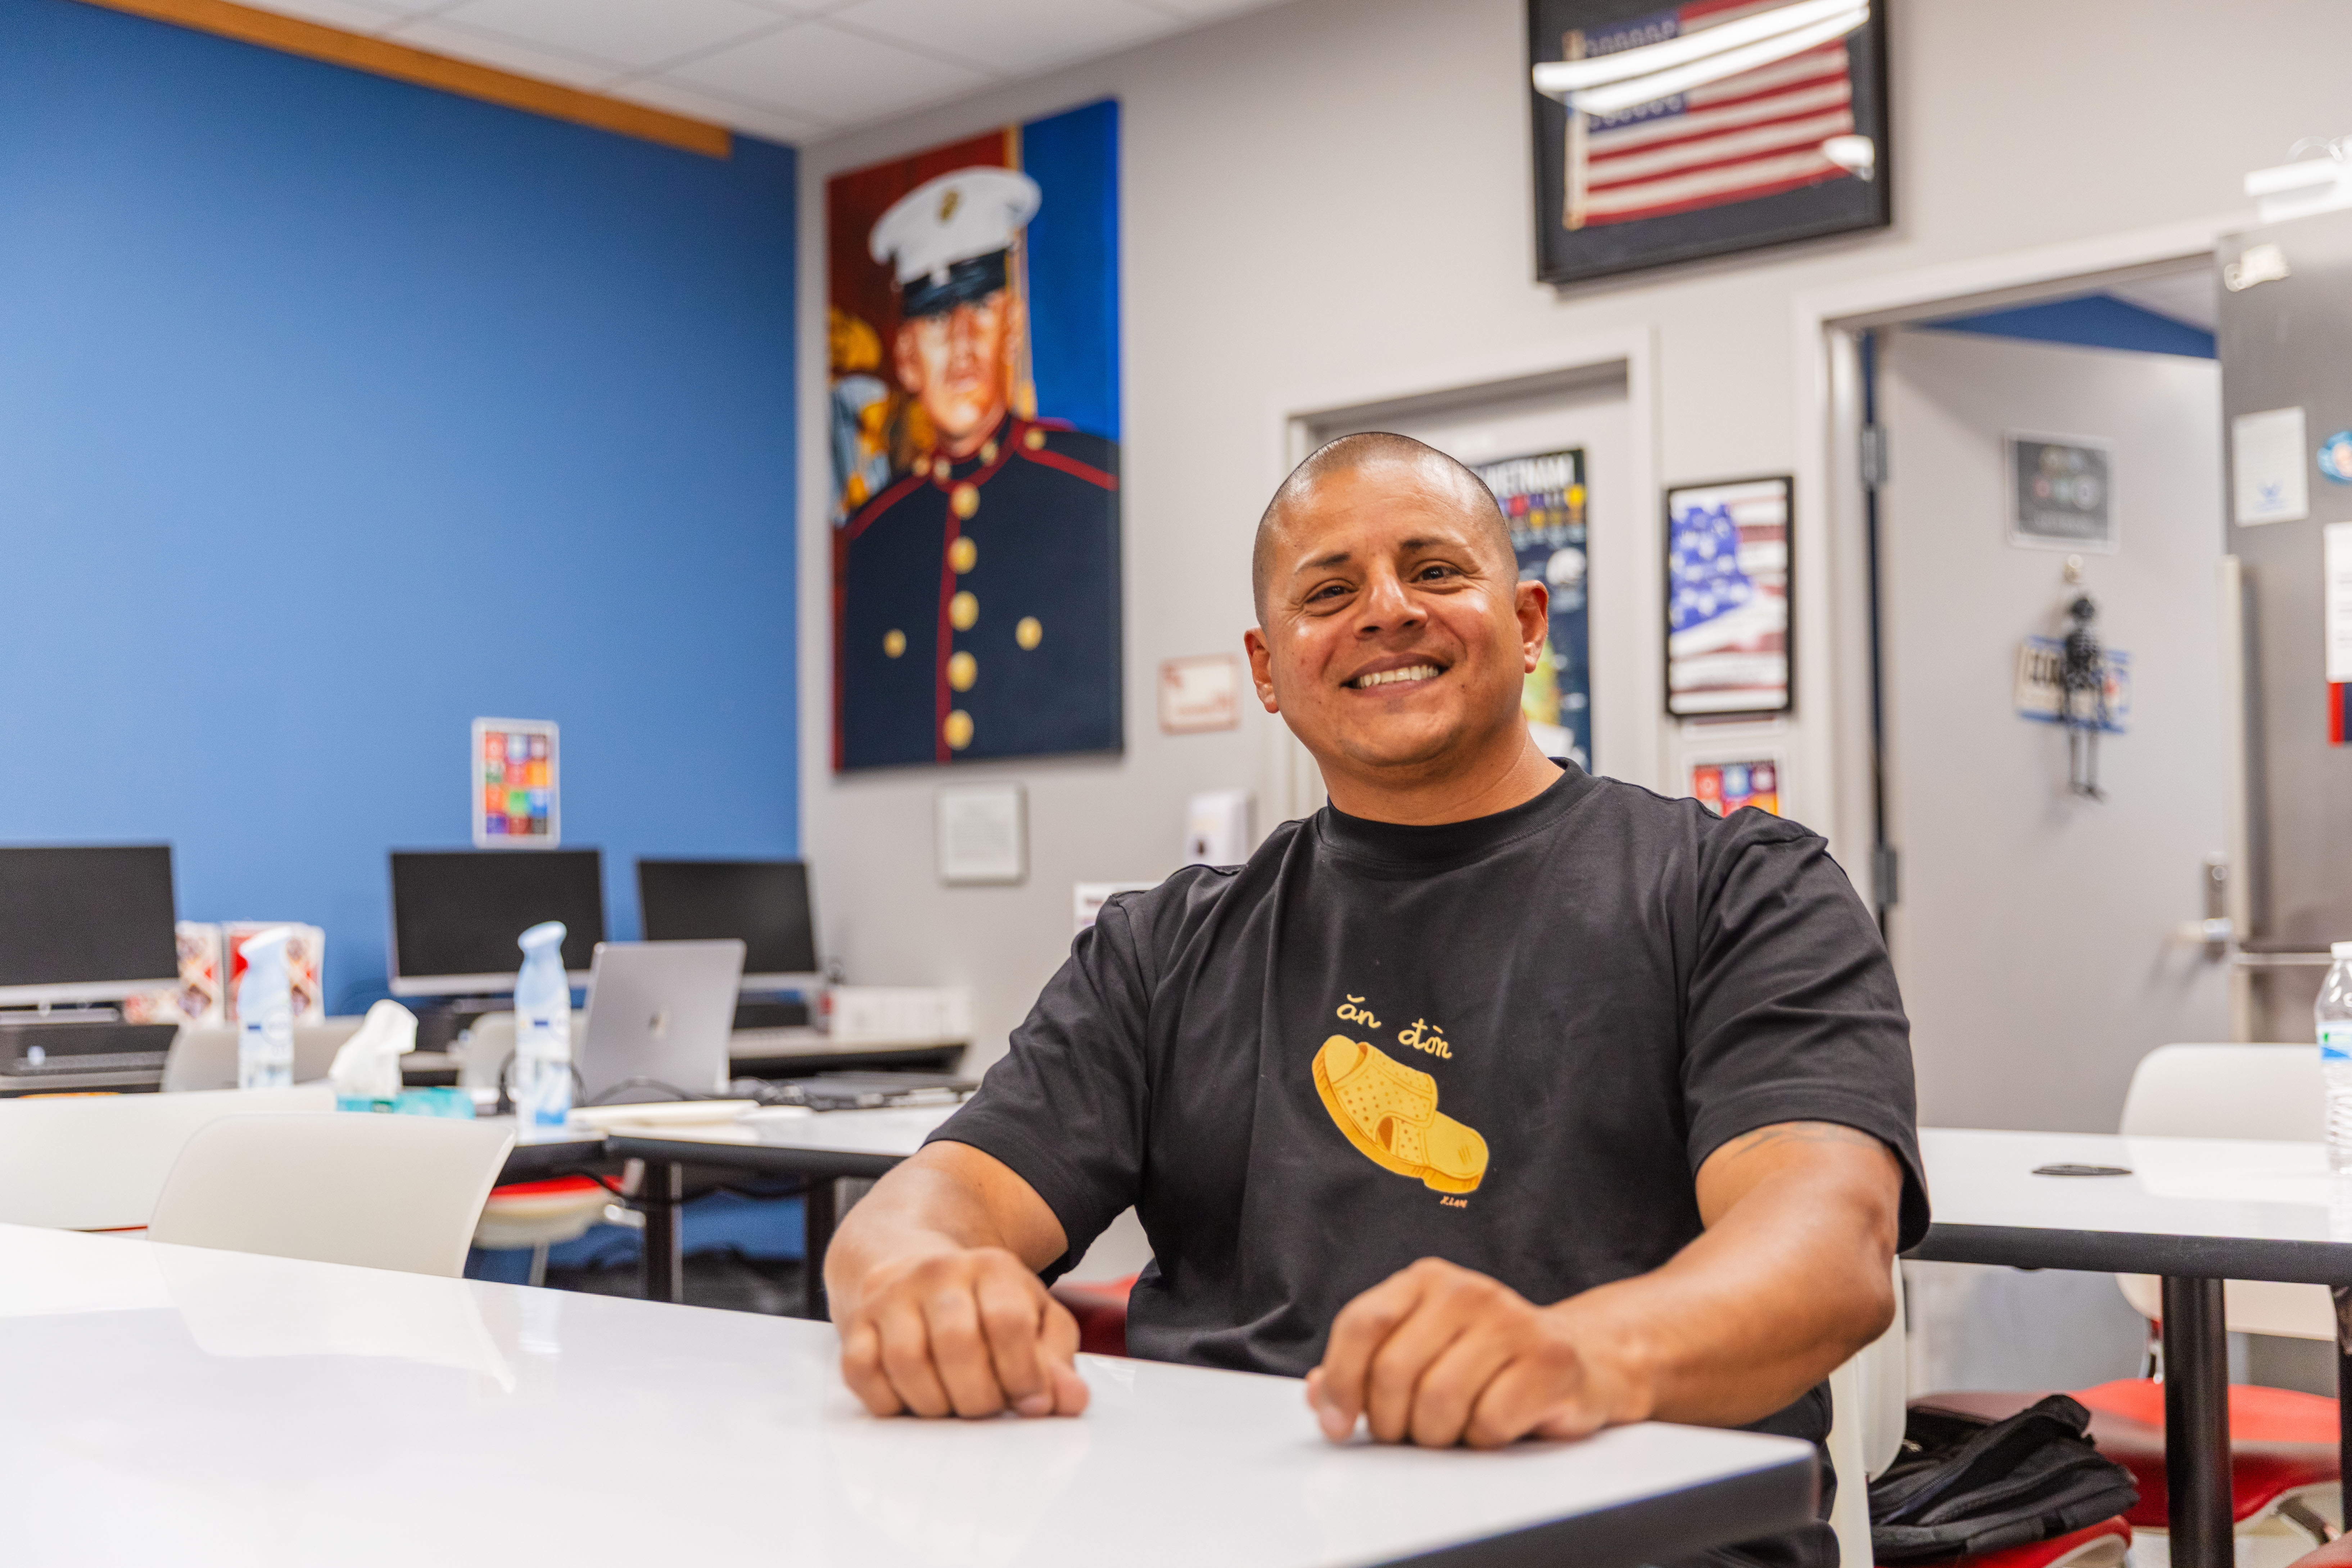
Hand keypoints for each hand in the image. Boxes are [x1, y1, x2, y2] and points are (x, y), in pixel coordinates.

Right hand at [837, 1245, 1090, 1419]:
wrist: (917, 1271)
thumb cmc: (987, 1307)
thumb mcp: (1036, 1322)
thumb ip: (1057, 1361)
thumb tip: (1071, 1400)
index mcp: (992, 1267)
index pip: (1008, 1322)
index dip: (1024, 1375)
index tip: (1031, 1403)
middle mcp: (937, 1272)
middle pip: (957, 1345)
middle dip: (978, 1396)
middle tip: (987, 1407)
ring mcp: (891, 1295)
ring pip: (907, 1362)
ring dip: (935, 1403)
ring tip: (952, 1405)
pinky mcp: (855, 1323)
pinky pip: (862, 1373)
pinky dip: (890, 1401)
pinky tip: (913, 1399)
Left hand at [1304, 1258, 1644, 1447]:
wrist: (1578, 1361)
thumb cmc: (1486, 1363)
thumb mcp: (1418, 1353)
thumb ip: (1363, 1369)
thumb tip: (1315, 1393)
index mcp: (1426, 1281)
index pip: (1361, 1324)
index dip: (1340, 1381)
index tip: (1336, 1424)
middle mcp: (1467, 1291)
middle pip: (1394, 1373)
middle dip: (1392, 1421)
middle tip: (1409, 1433)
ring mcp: (1511, 1321)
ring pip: (1438, 1402)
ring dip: (1437, 1435)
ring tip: (1452, 1429)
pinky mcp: (1548, 1360)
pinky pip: (1488, 1422)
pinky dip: (1481, 1439)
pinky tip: (1493, 1425)